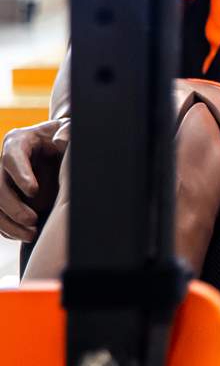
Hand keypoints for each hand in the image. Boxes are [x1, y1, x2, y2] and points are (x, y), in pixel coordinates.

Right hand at [0, 119, 68, 241]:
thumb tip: (59, 141)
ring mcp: (0, 178)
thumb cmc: (63, 136)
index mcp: (17, 141)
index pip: (11, 159)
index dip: (20, 175)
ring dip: (8, 223)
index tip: (34, 191)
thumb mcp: (67, 130)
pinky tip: (21, 235)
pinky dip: (7, 228)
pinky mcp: (3, 194)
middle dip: (13, 206)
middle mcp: (3, 160)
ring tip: (30, 234)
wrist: (56, 144)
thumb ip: (66, 133)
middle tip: (32, 220)